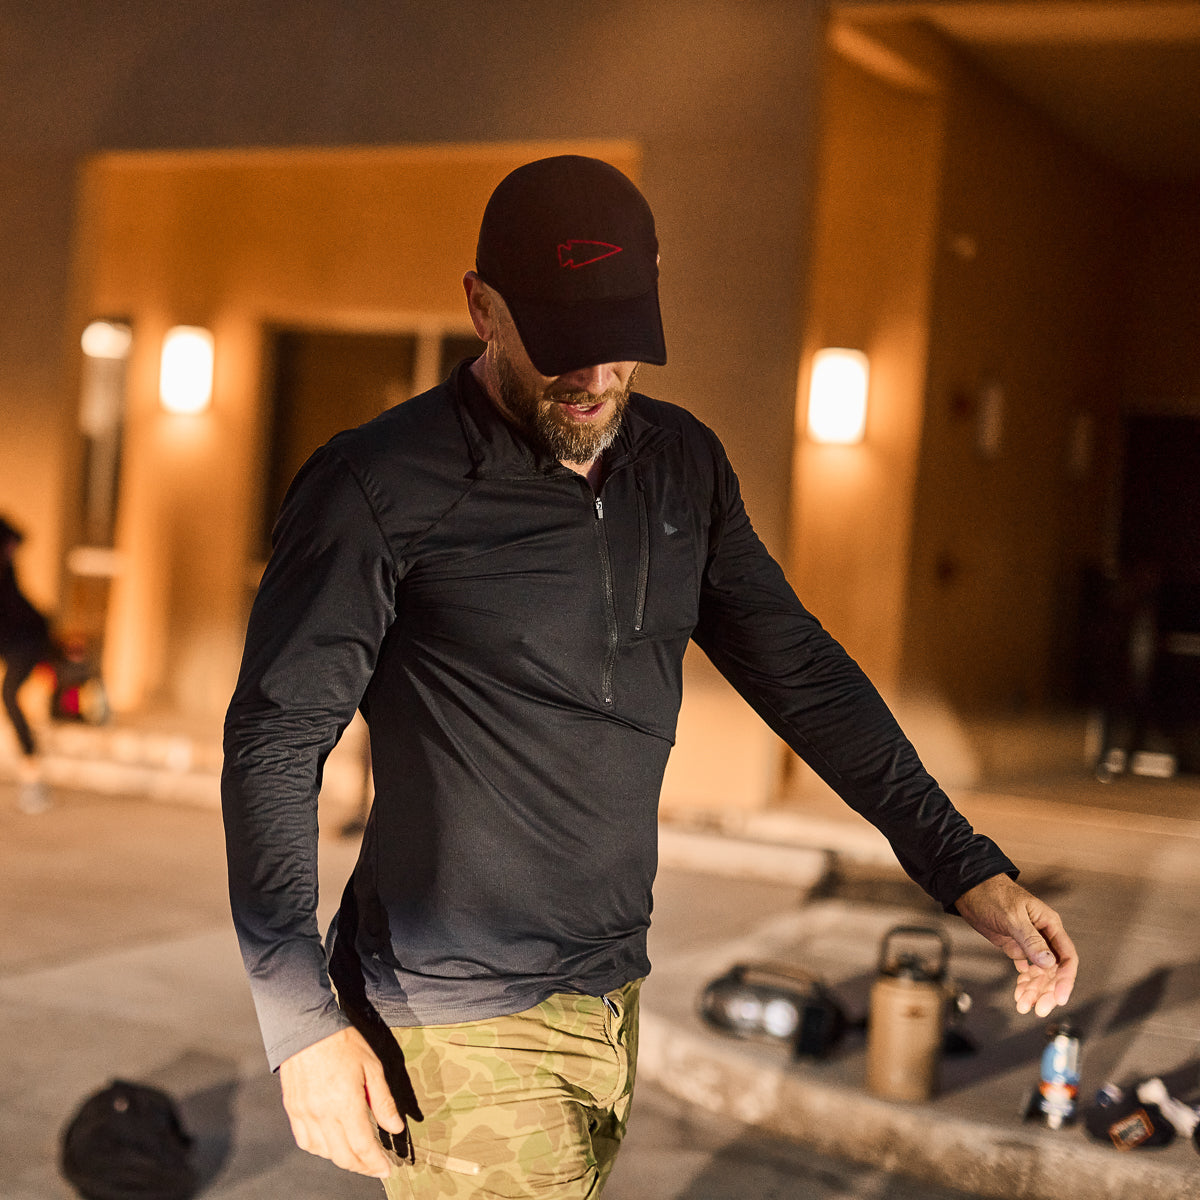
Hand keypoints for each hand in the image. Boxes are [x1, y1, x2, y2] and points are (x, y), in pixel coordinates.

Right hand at [278, 1026, 404, 1177]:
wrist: (307, 1026)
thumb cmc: (343, 1043)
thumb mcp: (372, 1066)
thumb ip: (383, 1101)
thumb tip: (396, 1127)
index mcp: (346, 1103)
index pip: (363, 1146)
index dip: (376, 1163)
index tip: (387, 1169)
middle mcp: (323, 1114)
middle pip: (343, 1156)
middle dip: (362, 1166)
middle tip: (374, 1166)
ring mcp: (305, 1114)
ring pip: (324, 1152)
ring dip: (342, 1158)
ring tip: (356, 1154)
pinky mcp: (293, 1110)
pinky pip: (305, 1141)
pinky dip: (320, 1149)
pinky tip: (331, 1144)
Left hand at [954, 873, 1077, 1017]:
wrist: (968, 887)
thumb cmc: (992, 894)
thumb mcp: (1012, 917)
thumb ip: (1031, 940)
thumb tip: (1050, 964)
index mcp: (1050, 925)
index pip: (1066, 957)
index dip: (1065, 980)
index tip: (1059, 999)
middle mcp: (1043, 935)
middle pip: (1053, 971)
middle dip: (1047, 991)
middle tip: (1038, 1009)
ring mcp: (1029, 942)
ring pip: (1039, 973)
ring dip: (1033, 990)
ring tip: (1023, 1006)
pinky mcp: (1015, 946)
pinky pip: (1026, 969)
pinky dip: (1023, 982)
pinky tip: (1019, 994)